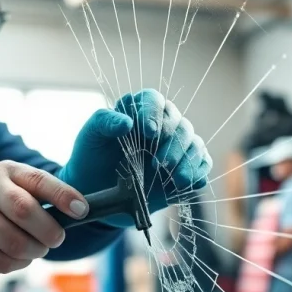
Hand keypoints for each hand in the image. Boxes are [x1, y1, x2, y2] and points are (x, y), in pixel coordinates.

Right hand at [0, 160, 88, 272]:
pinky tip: (17, 255)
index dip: (63, 196)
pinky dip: (19, 264)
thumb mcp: (18, 184)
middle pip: (25, 213)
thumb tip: (81, 211)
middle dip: (49, 232)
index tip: (82, 210)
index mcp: (5, 171)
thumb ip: (45, 193)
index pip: (38, 181)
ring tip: (35, 247)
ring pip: (15, 244)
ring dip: (35, 251)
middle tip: (55, 239)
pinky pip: (2, 263)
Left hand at [58, 89, 211, 227]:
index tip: (149, 132)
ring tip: (175, 179)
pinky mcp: (184, 167)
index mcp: (139, 110)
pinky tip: (188, 184)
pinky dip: (198, 172)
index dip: (154, 113)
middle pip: (180, 124)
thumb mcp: (89, 137)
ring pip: (195, 144)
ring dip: (188, 161)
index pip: (154, 100)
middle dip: (174, 144)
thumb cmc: (91, 158)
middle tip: (160, 164)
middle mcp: (162, 125)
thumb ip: (104, 122)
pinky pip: (202, 164)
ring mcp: (176, 147)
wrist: (97, 190)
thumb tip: (127, 122)